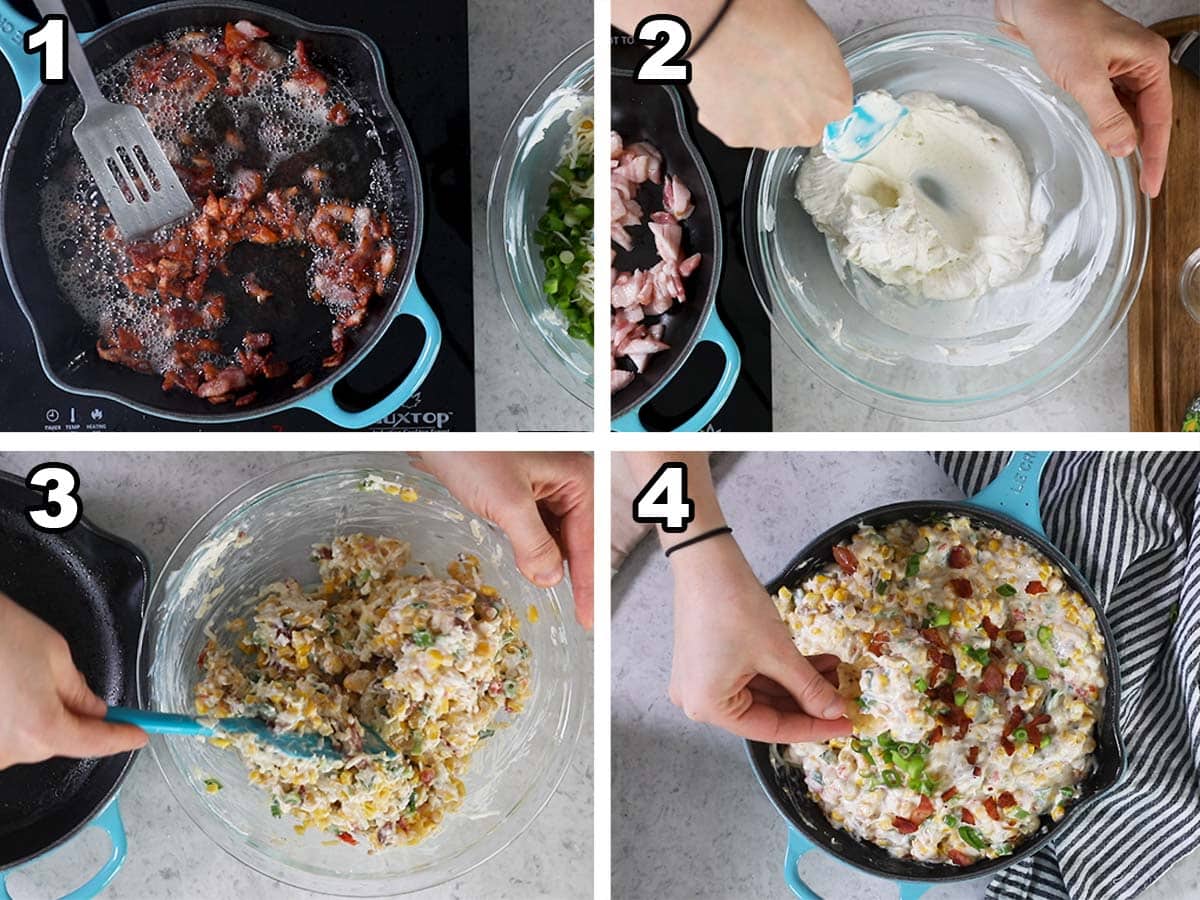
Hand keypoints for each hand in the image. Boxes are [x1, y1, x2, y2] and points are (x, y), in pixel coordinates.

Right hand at [0, 593, 146, 769]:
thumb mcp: (54, 654)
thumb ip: (79, 690)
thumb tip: (94, 710)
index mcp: (42, 728)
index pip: (95, 742)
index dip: (122, 738)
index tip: (140, 736)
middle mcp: (12, 750)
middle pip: (61, 741)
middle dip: (74, 718)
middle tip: (69, 684)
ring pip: (32, 739)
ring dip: (39, 717)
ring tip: (21, 679)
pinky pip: (8, 737)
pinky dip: (15, 719)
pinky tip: (8, 692)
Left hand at [411, 453, 593, 627]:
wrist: (438, 431)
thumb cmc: (471, 448)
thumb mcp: (506, 502)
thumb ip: (534, 544)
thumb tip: (550, 578)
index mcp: (576, 478)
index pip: (589, 542)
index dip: (589, 584)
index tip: (589, 617)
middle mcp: (567, 481)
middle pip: (579, 541)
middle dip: (572, 574)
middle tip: (576, 614)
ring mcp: (546, 486)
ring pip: (558, 538)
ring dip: (548, 561)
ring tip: (550, 588)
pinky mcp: (524, 491)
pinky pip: (539, 529)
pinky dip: (533, 550)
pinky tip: (528, 564)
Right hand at [668, 536, 852, 741]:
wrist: (706, 560)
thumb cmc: (734, 608)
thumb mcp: (778, 653)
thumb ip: (809, 688)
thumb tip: (836, 712)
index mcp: (709, 707)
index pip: (770, 729)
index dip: (813, 727)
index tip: (846, 724)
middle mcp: (699, 701)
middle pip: (765, 711)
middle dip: (807, 701)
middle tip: (844, 697)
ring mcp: (702, 680)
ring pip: (761, 691)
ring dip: (797, 683)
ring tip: (834, 671)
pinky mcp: (709, 661)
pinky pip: (750, 675)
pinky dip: (780, 670)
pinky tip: (814, 662)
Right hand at [687, 0, 851, 148]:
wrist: (726, 25)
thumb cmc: (772, 20)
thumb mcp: (817, 40)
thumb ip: (820, 73)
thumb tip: (811, 76)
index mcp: (835, 101)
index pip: (830, 109)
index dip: (812, 93)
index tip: (801, 82)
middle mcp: (807, 127)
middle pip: (801, 127)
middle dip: (788, 111)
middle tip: (771, 80)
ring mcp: (772, 137)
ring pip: (768, 131)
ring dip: (759, 114)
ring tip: (747, 81)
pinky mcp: (738, 139)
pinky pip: (737, 130)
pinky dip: (732, 114)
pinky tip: (731, 88)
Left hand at [996, 0, 1171, 196]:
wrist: (1031, 3)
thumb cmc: (1060, 24)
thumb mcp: (1085, 77)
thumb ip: (1106, 116)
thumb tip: (1123, 148)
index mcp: (1147, 61)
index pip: (1159, 118)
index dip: (1155, 155)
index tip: (1151, 185)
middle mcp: (1136, 63)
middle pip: (1147, 117)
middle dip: (1143, 149)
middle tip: (1141, 184)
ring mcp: (1115, 66)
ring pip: (1126, 111)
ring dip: (1123, 136)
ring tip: (1124, 169)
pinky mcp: (1093, 69)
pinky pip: (1107, 104)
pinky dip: (1105, 123)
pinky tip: (1102, 139)